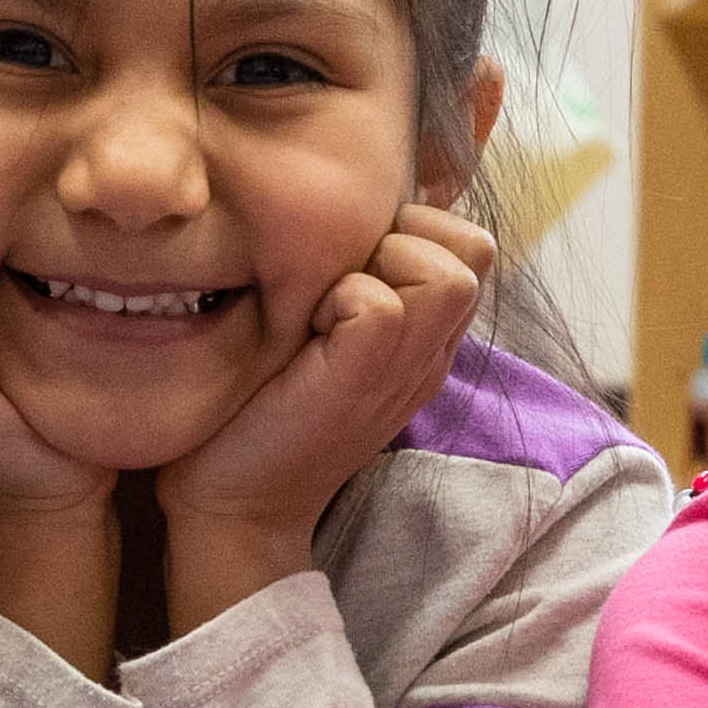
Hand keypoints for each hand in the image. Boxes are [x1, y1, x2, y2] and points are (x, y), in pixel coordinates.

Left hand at [159, 205, 493, 626]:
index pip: (470, 242)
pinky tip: (305, 335)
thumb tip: (351, 206)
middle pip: (474, 247)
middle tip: (340, 285)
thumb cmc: (262, 409)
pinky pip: (381, 302)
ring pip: (447, 270)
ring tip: (325, 310)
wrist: (232, 501)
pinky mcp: (368, 380)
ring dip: (377, 268)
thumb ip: (354, 279)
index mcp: (426, 337)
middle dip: (406, 238)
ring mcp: (409, 369)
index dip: (416, 229)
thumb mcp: (323, 330)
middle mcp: (431, 351)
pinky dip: (338, 300)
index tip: (352, 267)